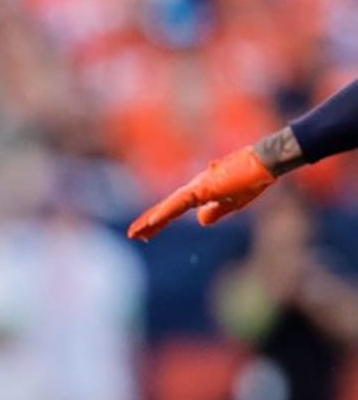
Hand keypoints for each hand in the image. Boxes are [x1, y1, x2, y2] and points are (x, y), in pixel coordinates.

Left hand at [127, 146, 275, 240]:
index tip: (146, 233)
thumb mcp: (232, 203)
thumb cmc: (253, 179)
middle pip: (166, 208)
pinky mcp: (203, 187)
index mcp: (200, 192)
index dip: (160, 220)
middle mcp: (194, 188)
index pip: (174, 209)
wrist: (266, 163)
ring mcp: (197, 187)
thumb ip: (216, 211)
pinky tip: (151, 221)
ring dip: (150, 221)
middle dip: (149, 222)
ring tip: (135, 234)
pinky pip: (179, 203)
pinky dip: (164, 212)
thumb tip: (201, 221)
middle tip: (132, 236)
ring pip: (168, 207)